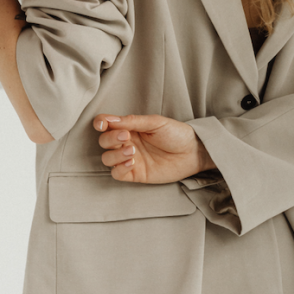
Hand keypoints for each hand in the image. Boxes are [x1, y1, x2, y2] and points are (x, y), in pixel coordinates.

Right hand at [93, 113, 214, 183]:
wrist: (193, 152)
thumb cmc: (176, 133)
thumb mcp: (155, 122)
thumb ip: (132, 121)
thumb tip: (110, 119)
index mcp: (129, 127)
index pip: (106, 124)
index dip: (100, 123)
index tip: (103, 124)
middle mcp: (127, 142)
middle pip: (104, 142)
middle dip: (110, 139)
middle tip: (126, 136)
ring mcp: (130, 158)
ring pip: (107, 159)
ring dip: (114, 154)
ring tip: (132, 151)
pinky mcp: (136, 174)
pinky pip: (117, 174)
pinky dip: (119, 168)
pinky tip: (131, 162)